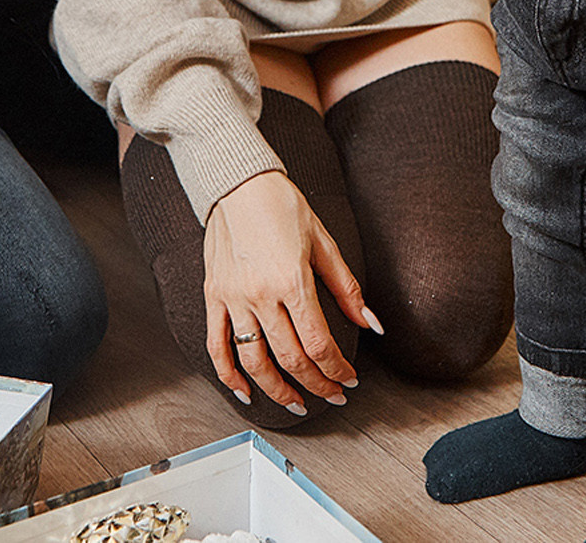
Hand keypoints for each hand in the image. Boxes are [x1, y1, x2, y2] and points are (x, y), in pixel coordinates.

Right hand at [202, 169, 380, 411]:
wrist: (239, 183)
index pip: (318, 344)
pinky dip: (229, 376)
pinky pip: (217, 345)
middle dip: (316, 384)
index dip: (336, 369)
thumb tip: (371, 323)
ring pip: (254, 361)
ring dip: (276, 390)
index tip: (348, 380)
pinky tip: (246, 392)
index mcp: (292, 281)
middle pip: (290, 358)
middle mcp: (261, 295)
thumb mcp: (324, 243)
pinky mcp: (214, 296)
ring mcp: (233, 298)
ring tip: (295, 403)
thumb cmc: (283, 207)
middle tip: (331, 395)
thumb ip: (346, 288)